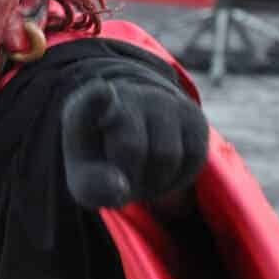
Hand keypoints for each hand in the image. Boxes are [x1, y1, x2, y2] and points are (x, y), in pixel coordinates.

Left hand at [61, 78, 208, 208]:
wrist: (131, 142)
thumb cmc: (101, 162)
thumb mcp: (85, 180)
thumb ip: (92, 186)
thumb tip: (119, 186)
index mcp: (84, 108)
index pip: (90, 101)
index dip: (96, 98)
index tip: (101, 92)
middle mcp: (124, 94)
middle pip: (131, 148)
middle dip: (129, 176)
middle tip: (120, 177)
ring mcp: (159, 99)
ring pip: (166, 155)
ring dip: (155, 181)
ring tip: (140, 173)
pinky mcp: (190, 112)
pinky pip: (194, 156)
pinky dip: (179, 177)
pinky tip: (162, 170)